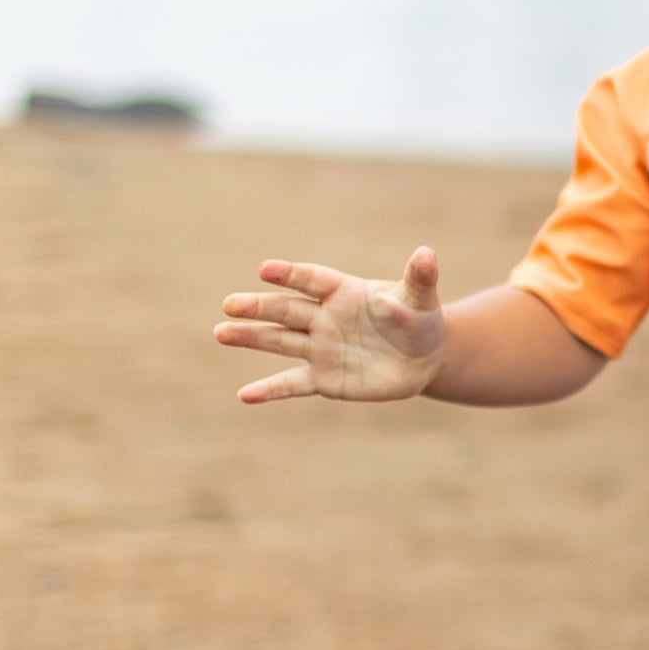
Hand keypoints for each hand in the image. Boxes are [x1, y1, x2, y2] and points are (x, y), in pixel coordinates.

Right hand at [216, 247, 447, 403]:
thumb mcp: (422, 299)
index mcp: (343, 291)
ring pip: (280, 342)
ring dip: (251, 338)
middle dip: (258, 307)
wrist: (424, 358)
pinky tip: (244, 396)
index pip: (312, 280)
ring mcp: (320, 348)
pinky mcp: (324, 378)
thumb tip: (427, 253)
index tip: (265, 269)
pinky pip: (293, 384)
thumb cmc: (419, 320)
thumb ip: (419, 277)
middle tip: (230, 304)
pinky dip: (270, 390)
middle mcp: (324, 318)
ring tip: (222, 332)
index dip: (291, 274)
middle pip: (286, 310)